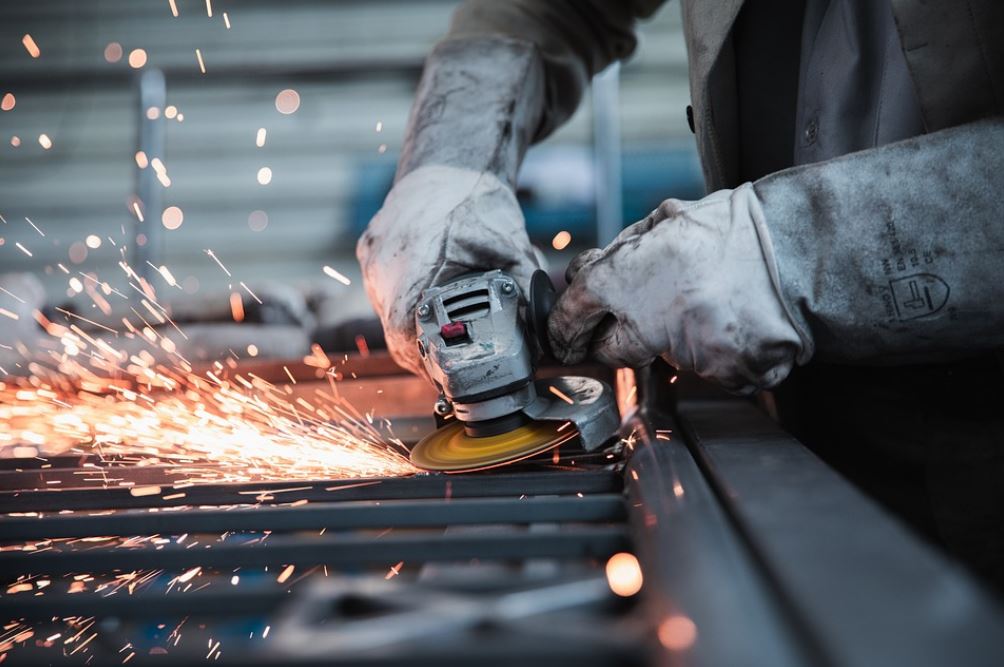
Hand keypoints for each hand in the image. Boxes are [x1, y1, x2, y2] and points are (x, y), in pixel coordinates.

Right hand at [357, 164, 540, 374]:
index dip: (425, 362)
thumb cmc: (477, 200)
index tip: (445, 375)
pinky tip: (426, 309)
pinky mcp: (370, 250)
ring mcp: (372, 258)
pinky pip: (382, 291)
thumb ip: (526, 293)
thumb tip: (544, 337)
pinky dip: (404, 305)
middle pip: (394, 332)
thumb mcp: (510, 248)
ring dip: (412, 331)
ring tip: (440, 341)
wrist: (449, 162)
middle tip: (450, 366)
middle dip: (423, 353)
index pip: (406, 336)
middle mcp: (382, 265)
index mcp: (412, 266)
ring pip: (387, 313)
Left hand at [547, 183, 807, 393]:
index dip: (564, 328)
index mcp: (627, 276)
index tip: (563, 338)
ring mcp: (690, 353)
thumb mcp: (663, 222)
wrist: (802, 248)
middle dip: (619, 338)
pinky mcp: (725, 376)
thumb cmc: (733, 231)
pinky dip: (717, 354)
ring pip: (665, 359)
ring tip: (712, 304)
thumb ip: (617, 255)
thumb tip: (583, 277)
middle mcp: (652, 320)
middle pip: (612, 351)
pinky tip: (734, 322)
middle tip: (648, 316)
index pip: (573, 314)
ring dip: (679, 339)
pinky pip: (708, 371)